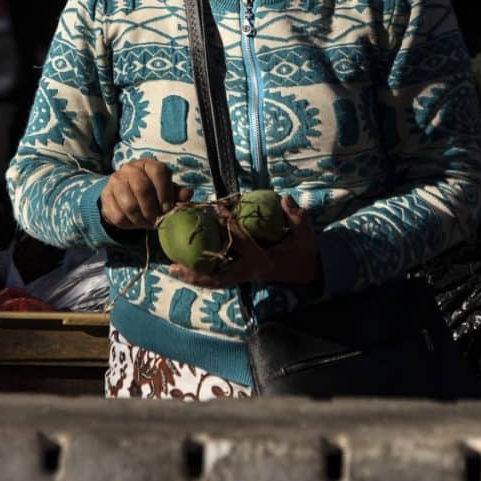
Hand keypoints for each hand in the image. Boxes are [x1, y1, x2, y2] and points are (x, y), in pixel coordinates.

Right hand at [100, 158, 192, 229]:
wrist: (122, 196)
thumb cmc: (150, 193)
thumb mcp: (165, 191)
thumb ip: (177, 193)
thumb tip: (188, 194)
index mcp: (147, 164)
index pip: (159, 172)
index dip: (165, 193)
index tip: (167, 208)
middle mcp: (129, 168)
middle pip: (143, 189)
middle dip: (152, 210)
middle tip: (156, 220)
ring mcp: (115, 181)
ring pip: (129, 205)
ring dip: (141, 219)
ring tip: (146, 222)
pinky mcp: (105, 196)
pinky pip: (118, 216)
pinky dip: (129, 224)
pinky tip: (134, 222)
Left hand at [168, 195, 321, 287]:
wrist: (308, 272)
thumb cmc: (304, 251)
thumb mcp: (306, 235)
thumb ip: (297, 218)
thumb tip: (285, 200)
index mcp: (261, 259)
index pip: (240, 241)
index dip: (228, 224)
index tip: (215, 208)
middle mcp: (248, 271)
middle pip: (218, 275)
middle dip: (196, 270)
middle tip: (173, 264)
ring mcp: (244, 276)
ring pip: (215, 280)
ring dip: (194, 276)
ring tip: (172, 269)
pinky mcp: (241, 276)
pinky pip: (218, 278)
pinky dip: (202, 276)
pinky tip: (185, 269)